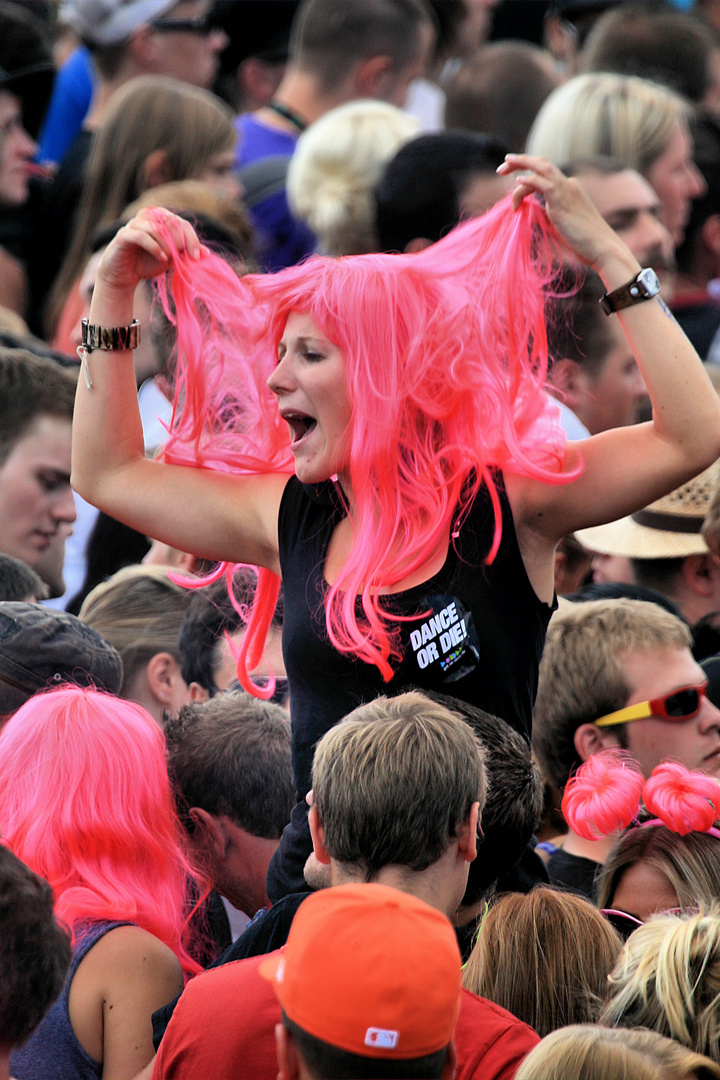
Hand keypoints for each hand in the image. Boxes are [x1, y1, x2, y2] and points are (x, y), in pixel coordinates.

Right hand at [95, 207, 203, 294]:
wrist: (123, 276)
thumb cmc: (147, 263)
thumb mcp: (171, 259)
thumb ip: (185, 253)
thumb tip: (207, 253)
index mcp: (159, 218)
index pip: (181, 223)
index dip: (192, 239)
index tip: (197, 257)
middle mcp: (146, 217)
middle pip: (171, 223)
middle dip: (180, 242)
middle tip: (182, 257)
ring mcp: (133, 224)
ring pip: (156, 228)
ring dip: (167, 246)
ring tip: (169, 259)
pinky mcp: (123, 235)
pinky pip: (142, 236)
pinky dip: (155, 247)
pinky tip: (162, 258)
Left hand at [497, 154, 632, 270]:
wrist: (602, 248)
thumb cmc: (584, 242)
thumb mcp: (562, 224)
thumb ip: (549, 214)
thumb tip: (534, 212)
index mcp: (570, 188)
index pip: (545, 172)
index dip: (527, 171)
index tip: (512, 178)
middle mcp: (568, 185)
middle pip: (542, 163)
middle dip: (520, 161)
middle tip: (501, 167)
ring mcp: (566, 192)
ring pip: (541, 168)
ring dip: (520, 165)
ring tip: (501, 169)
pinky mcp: (562, 203)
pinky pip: (543, 185)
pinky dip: (529, 181)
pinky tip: (517, 182)